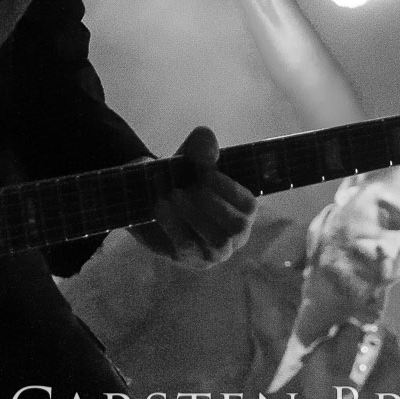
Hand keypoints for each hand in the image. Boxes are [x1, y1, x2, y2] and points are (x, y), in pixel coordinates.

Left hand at [130, 126, 254, 267]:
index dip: (230, 188)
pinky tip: (162, 205)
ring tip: (175, 194)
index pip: (249, 206)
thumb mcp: (190, 158)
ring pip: (217, 242)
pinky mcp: (189, 259)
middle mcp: (234, 236)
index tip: (206, 172)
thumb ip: (201, 147)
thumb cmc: (182, 179)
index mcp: (242, 211)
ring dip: (195, 216)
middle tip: (192, 187)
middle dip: (214, 204)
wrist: (150, 198)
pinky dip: (174, 224)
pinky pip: (187, 246)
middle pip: (237, 227)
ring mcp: (213, 252)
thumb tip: (206, 139)